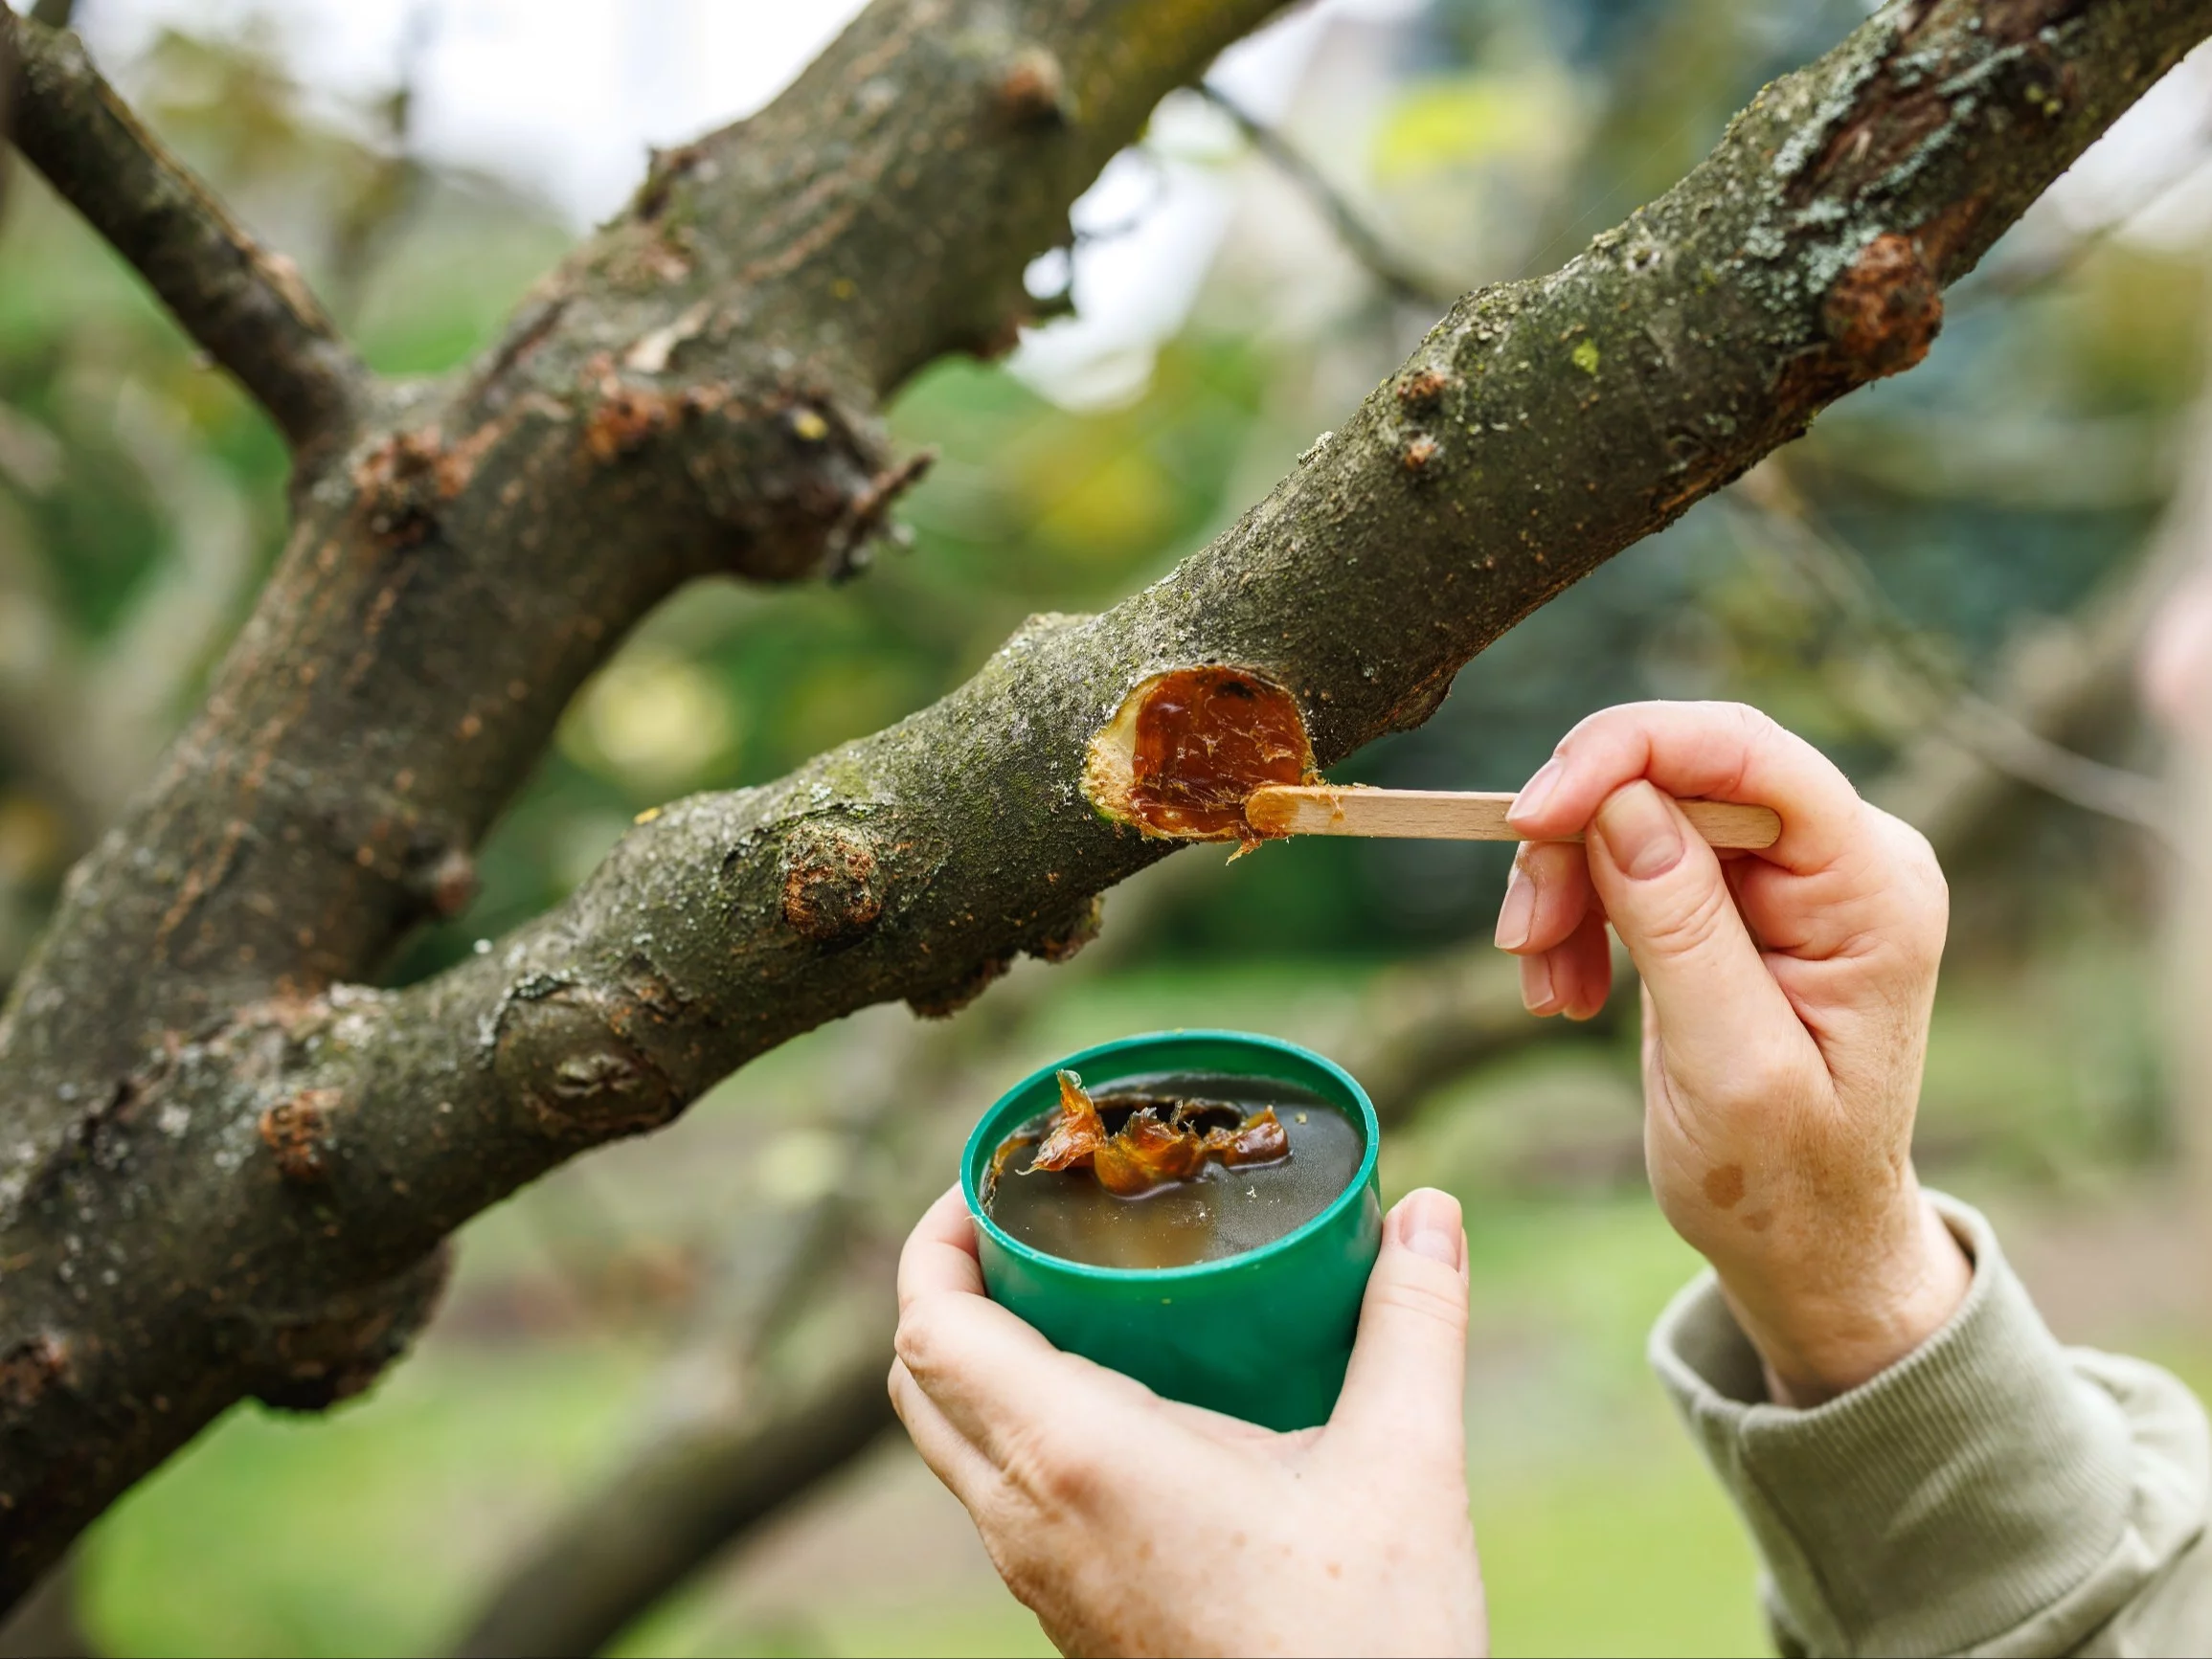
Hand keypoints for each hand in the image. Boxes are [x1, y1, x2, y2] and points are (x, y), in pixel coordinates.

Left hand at [889, 1185, 1486, 1657]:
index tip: (992, 1181)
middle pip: (918, 1377)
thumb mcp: (1406, 1467)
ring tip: (1071, 1294)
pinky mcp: (1066, 1613)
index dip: (934, 1236)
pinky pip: (994, 1494)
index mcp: (1077, 1458)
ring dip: (977, 1353)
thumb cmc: (1364, 1649)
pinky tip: (1115, 1399)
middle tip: (1029, 1223)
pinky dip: (1012, 1419)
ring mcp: (1037, 1576)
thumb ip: (1415, 1322)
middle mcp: (1027, 1517)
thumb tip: (1432, 1207)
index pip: (930, 1327)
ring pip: (948, 1441)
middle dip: (950, 1282)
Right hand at [1493, 701, 1968, 1405]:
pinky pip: (1629, 855)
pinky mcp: (1735, 898)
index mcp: (1873, 888)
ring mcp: (1787, 875)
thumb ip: (1681, 929)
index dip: (1630, 754)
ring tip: (1545, 986)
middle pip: (1677, 774)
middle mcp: (1840, 857)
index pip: (1750, 753)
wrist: (1805, 1244)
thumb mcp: (1731, 1068)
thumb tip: (1621, 802)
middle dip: (1578, 841)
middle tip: (1522, 941)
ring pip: (1637, 809)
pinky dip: (1576, 912)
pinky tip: (1564, 990)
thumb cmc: (1786, 1182)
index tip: (1531, 818)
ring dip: (1565, 885)